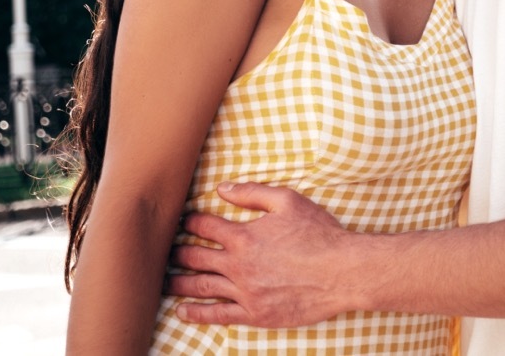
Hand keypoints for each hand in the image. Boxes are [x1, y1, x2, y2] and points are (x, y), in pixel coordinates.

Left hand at [165, 182, 352, 326]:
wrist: (341, 272)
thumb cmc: (318, 234)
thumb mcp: (287, 201)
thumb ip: (251, 193)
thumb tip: (222, 189)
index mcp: (243, 236)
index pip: (205, 226)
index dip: (190, 222)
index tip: (181, 221)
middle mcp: (238, 265)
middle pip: (196, 257)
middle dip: (177, 252)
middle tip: (165, 252)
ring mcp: (245, 292)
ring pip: (201, 286)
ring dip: (179, 283)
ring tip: (163, 282)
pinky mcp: (255, 314)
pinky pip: (218, 315)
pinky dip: (197, 313)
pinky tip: (183, 311)